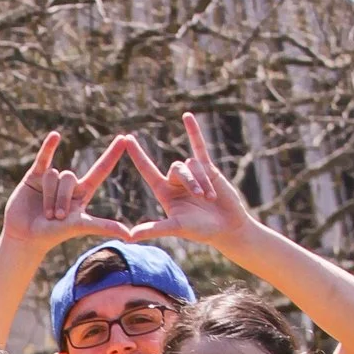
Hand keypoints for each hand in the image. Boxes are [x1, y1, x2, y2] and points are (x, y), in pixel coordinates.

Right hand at [0, 128, 135, 255]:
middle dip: (61, 198)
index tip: (124, 139)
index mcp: (82, 193)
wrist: (25, 237)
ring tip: (45, 213)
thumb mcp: (80, 227)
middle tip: (56, 218)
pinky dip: (48, 147)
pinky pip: (44, 158)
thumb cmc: (53, 235)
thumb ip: (103, 227)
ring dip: (49, 195)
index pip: (100, 170)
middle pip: (70, 177)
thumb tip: (129, 235)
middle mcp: (68, 184)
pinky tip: (55, 136)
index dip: (111, 155)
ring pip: (54, 174)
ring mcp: (51, 179)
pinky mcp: (34, 176)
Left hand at [121, 112, 266, 259]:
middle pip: (177, 168)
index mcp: (164, 192)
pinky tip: (187, 116)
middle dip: (192, 182)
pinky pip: (199, 147)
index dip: (138, 155)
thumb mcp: (176, 228)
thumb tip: (129, 237)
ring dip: (203, 180)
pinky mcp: (208, 169)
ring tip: (212, 197)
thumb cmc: (201, 231)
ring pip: (192, 164)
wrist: (227, 227)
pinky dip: (193, 132)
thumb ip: (154, 229)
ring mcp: (192, 174)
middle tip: (204, 198)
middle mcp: (175, 181)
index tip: (125, 139)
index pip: (147, 170)